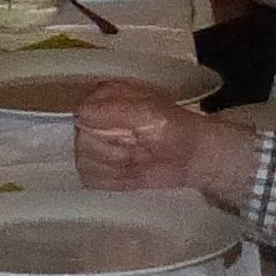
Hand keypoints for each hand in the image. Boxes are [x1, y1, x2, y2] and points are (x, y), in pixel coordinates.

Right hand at [74, 82, 253, 202]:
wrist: (193, 156)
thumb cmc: (177, 130)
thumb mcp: (151, 113)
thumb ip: (116, 110)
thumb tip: (82, 114)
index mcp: (104, 96)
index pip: (82, 115)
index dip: (105, 129)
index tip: (132, 132)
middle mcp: (94, 118)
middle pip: (82, 142)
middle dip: (114, 150)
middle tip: (140, 146)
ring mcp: (93, 144)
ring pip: (85, 163)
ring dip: (116, 165)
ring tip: (138, 157)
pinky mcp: (96, 167)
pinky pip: (91, 179)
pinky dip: (114, 180)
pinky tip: (132, 171)